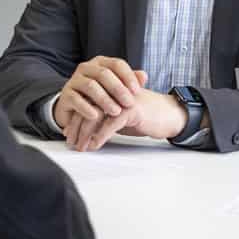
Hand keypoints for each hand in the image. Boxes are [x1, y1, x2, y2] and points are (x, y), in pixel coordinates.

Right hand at [52, 57, 145, 133]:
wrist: (74, 108)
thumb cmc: (99, 96)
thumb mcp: (115, 88)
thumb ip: (129, 81)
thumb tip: (144, 75)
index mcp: (100, 63)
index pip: (117, 64)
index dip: (128, 76)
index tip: (137, 91)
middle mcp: (86, 68)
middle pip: (104, 74)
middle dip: (118, 89)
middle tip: (129, 103)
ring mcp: (74, 80)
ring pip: (91, 86)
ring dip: (105, 99)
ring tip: (116, 112)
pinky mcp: (65, 95)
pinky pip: (76, 99)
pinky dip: (87, 108)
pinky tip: (96, 116)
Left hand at [68, 87, 189, 151]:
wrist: (169, 115)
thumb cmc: (146, 116)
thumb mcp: (121, 116)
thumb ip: (105, 119)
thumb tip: (86, 131)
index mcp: (110, 91)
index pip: (86, 103)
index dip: (75, 119)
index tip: (69, 134)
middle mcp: (114, 92)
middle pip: (87, 108)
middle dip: (77, 128)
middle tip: (71, 143)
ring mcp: (122, 99)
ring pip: (95, 116)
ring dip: (85, 134)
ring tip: (81, 147)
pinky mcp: (131, 110)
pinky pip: (110, 124)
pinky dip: (100, 136)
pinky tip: (94, 145)